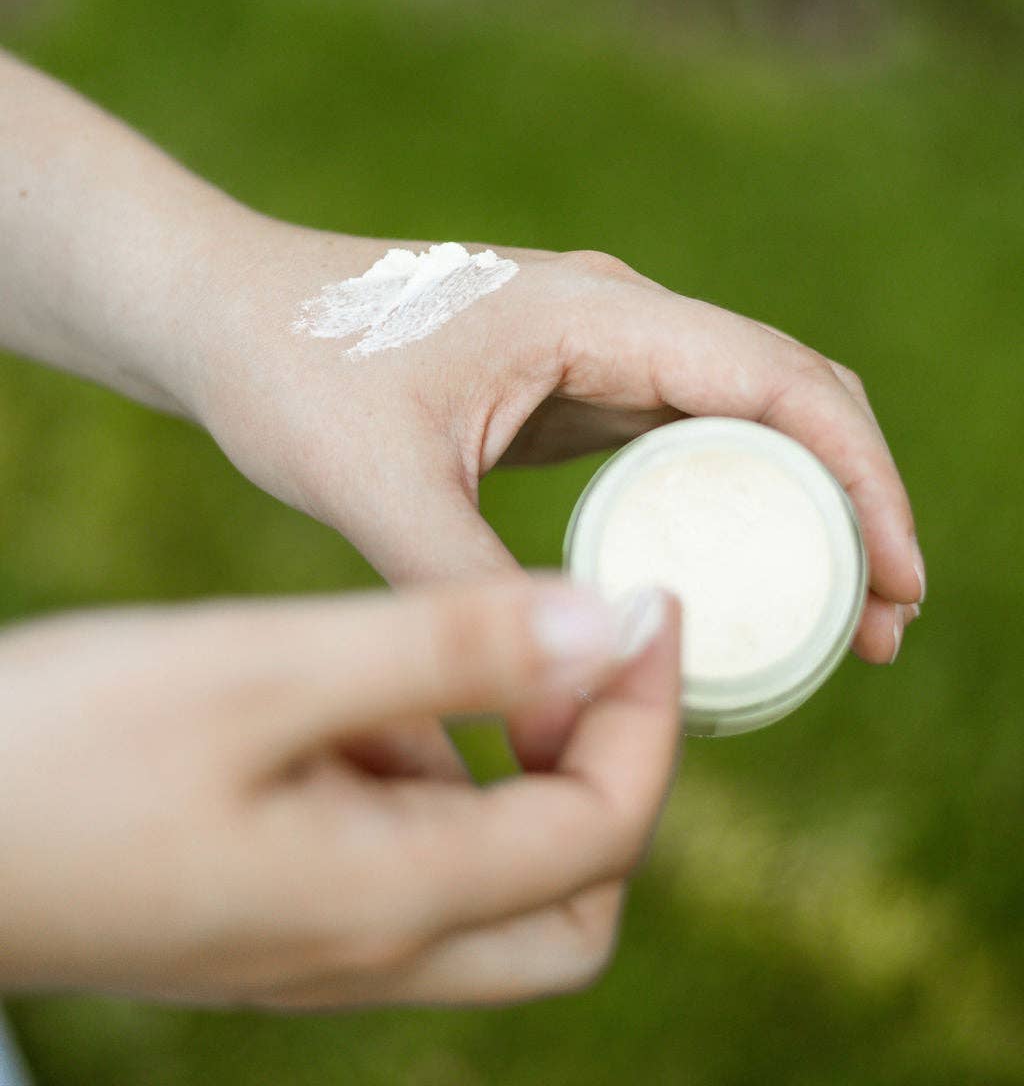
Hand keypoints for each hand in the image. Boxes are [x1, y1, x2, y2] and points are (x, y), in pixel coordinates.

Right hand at [0, 580, 679, 1007]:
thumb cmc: (65, 749)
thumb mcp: (263, 670)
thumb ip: (446, 649)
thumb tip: (610, 626)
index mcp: (391, 900)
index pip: (602, 832)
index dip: (651, 713)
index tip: (652, 600)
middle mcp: (370, 949)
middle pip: (572, 906)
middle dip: (612, 780)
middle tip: (595, 656)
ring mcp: (316, 943)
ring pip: (486, 881)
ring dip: (513, 769)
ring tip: (478, 641)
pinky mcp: (269, 910)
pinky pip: (395, 855)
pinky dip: (422, 773)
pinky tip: (360, 686)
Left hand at [192, 216, 923, 762]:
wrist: (219, 311)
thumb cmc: (287, 366)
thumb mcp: (377, 487)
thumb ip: (467, 601)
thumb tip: (555, 740)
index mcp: (595, 312)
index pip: (782, 382)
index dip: (866, 480)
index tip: (904, 585)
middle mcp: (615, 316)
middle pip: (787, 398)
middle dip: (852, 505)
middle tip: (881, 631)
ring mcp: (594, 349)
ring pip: (742, 419)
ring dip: (797, 509)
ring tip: (831, 624)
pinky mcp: (565, 386)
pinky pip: (681, 440)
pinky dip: (727, 508)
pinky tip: (721, 584)